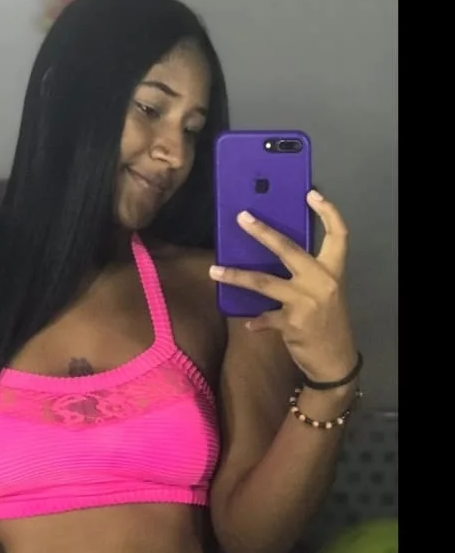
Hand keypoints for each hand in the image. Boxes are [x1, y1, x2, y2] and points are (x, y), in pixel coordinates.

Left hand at [209, 190, 357, 382]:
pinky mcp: (292, 323)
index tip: (311, 193)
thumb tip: (274, 254)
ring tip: (214, 270)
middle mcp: (322, 281)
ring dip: (236, 275)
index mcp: (334, 270)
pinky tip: (249, 323)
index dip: (327, 211)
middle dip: (263, 232)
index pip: (338, 234)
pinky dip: (256, 320)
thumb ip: (307, 274)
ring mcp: (306, 302)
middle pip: (289, 249)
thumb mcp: (326, 292)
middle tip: (242, 217)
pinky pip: (265, 318)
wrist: (335, 360)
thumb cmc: (328, 321)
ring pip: (264, 282)